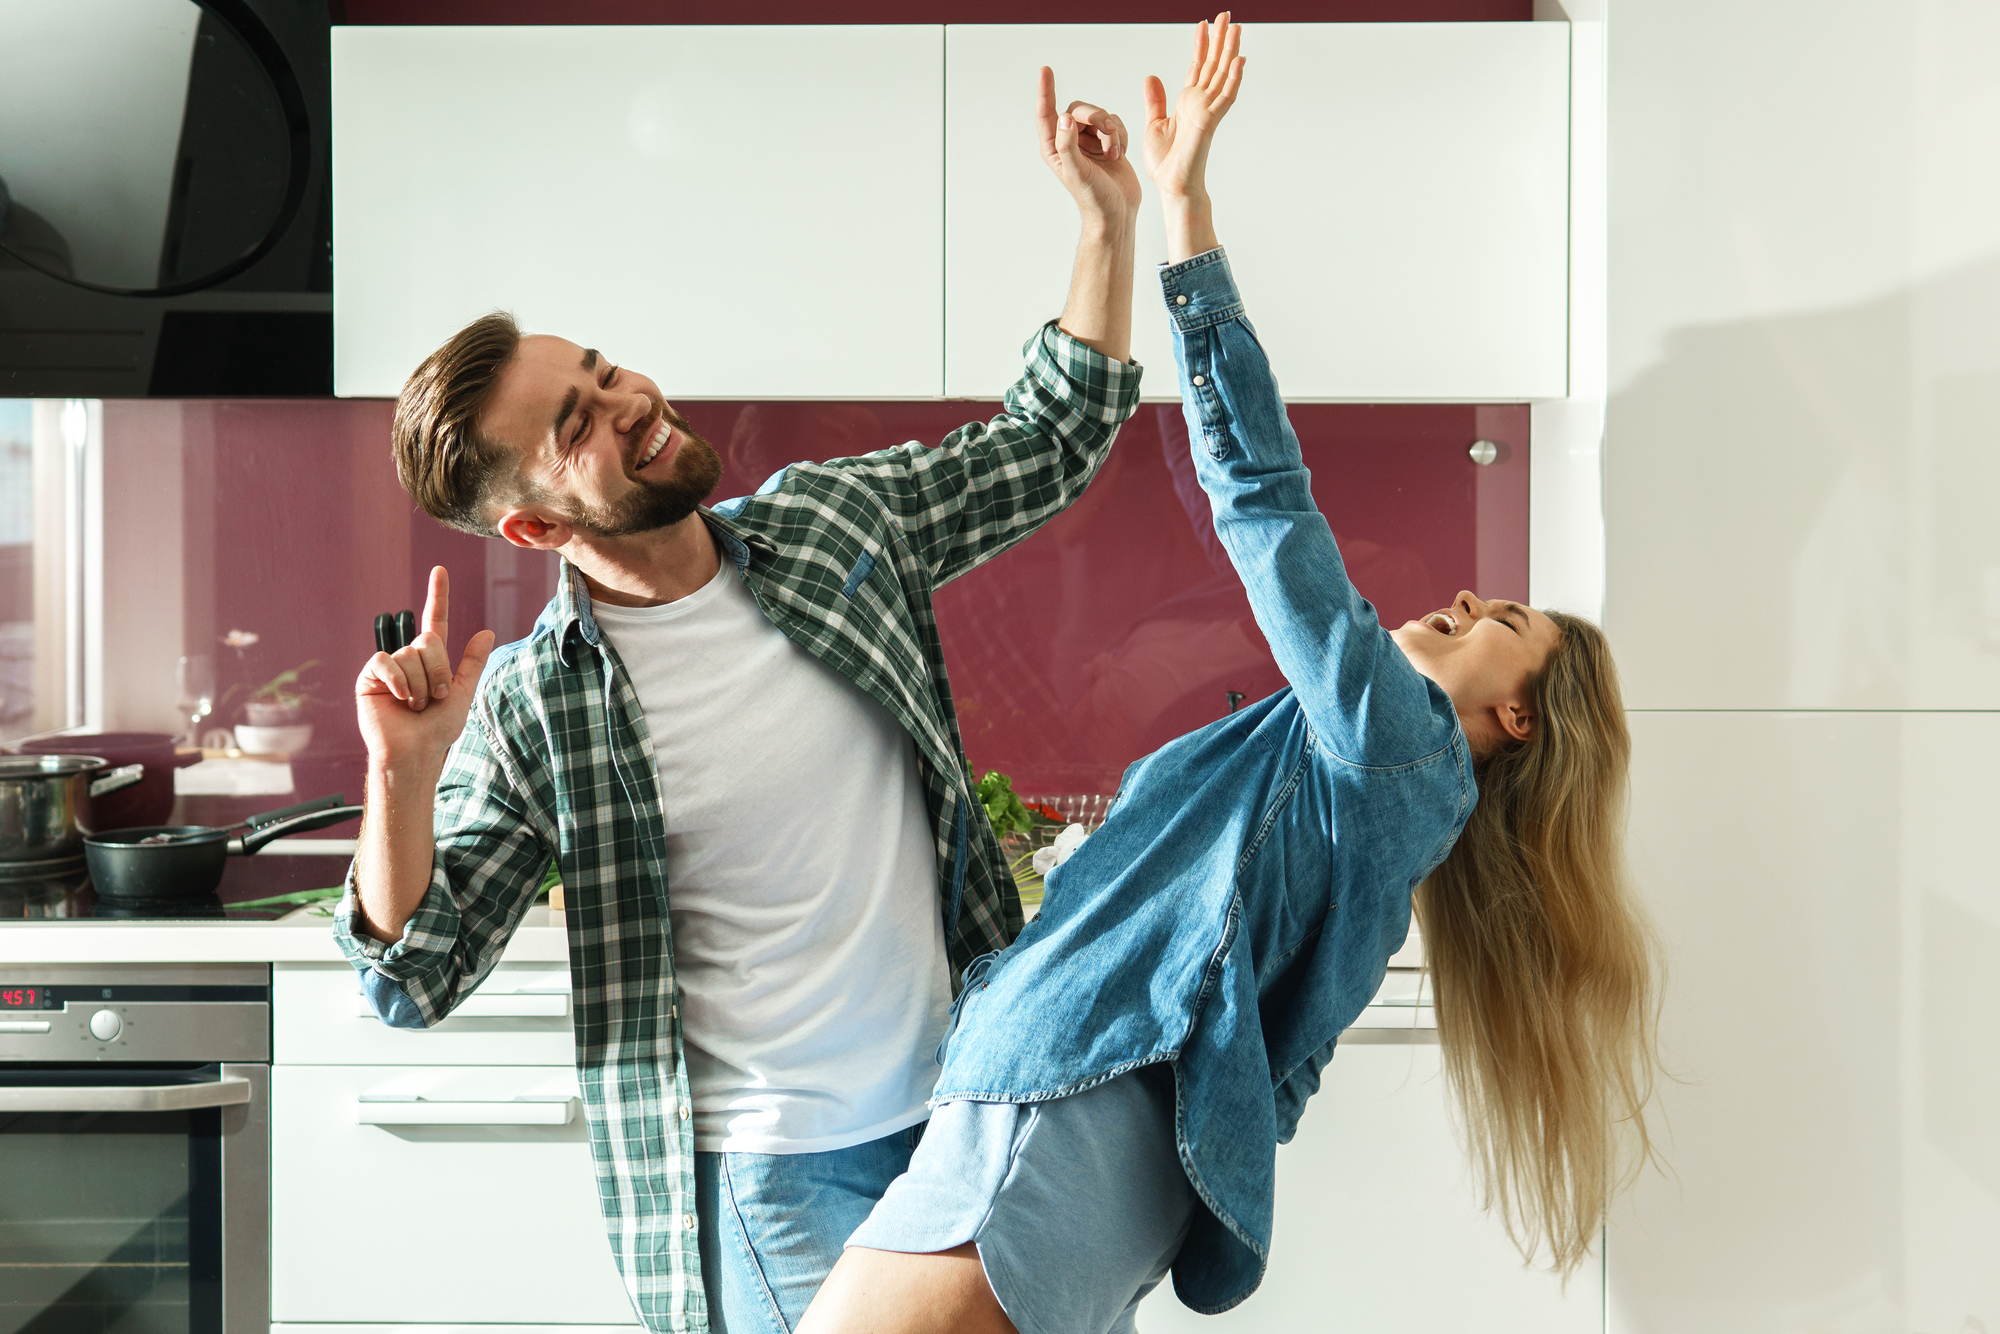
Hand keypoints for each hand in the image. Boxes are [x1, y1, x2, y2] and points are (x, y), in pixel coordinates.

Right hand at [355, 565, 495, 770]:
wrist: (416, 751)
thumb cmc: (438, 729)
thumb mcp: (463, 693)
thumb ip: (472, 663)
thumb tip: (486, 632)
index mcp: (432, 660)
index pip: (435, 620)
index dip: (438, 595)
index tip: (440, 570)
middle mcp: (410, 659)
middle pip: (428, 640)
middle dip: (438, 671)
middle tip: (434, 697)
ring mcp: (390, 667)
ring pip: (409, 655)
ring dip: (419, 685)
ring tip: (416, 706)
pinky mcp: (370, 677)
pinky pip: (386, 663)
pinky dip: (398, 682)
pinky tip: (400, 699)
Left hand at [1037, 67, 1142, 227]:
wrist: (1117, 212)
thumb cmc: (1094, 198)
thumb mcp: (1078, 172)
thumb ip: (1068, 145)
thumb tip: (1063, 118)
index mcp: (1054, 147)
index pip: (1047, 113)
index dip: (1046, 91)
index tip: (1046, 70)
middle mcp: (1069, 141)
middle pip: (1079, 110)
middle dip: (1096, 117)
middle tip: (1108, 132)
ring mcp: (1088, 141)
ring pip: (1099, 116)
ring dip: (1111, 131)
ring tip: (1114, 153)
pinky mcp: (1107, 142)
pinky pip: (1115, 123)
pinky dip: (1121, 136)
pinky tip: (1119, 154)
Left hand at [1142, 12, 1245, 202]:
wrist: (1171, 185)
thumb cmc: (1166, 163)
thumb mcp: (1154, 123)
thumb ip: (1155, 100)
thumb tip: (1151, 76)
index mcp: (1188, 102)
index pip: (1197, 67)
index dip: (1201, 45)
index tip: (1203, 24)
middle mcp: (1200, 103)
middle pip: (1214, 64)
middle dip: (1220, 39)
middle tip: (1226, 15)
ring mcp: (1208, 111)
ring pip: (1223, 74)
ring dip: (1230, 51)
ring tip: (1235, 28)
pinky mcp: (1210, 122)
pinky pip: (1225, 97)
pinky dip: (1233, 78)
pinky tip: (1239, 60)